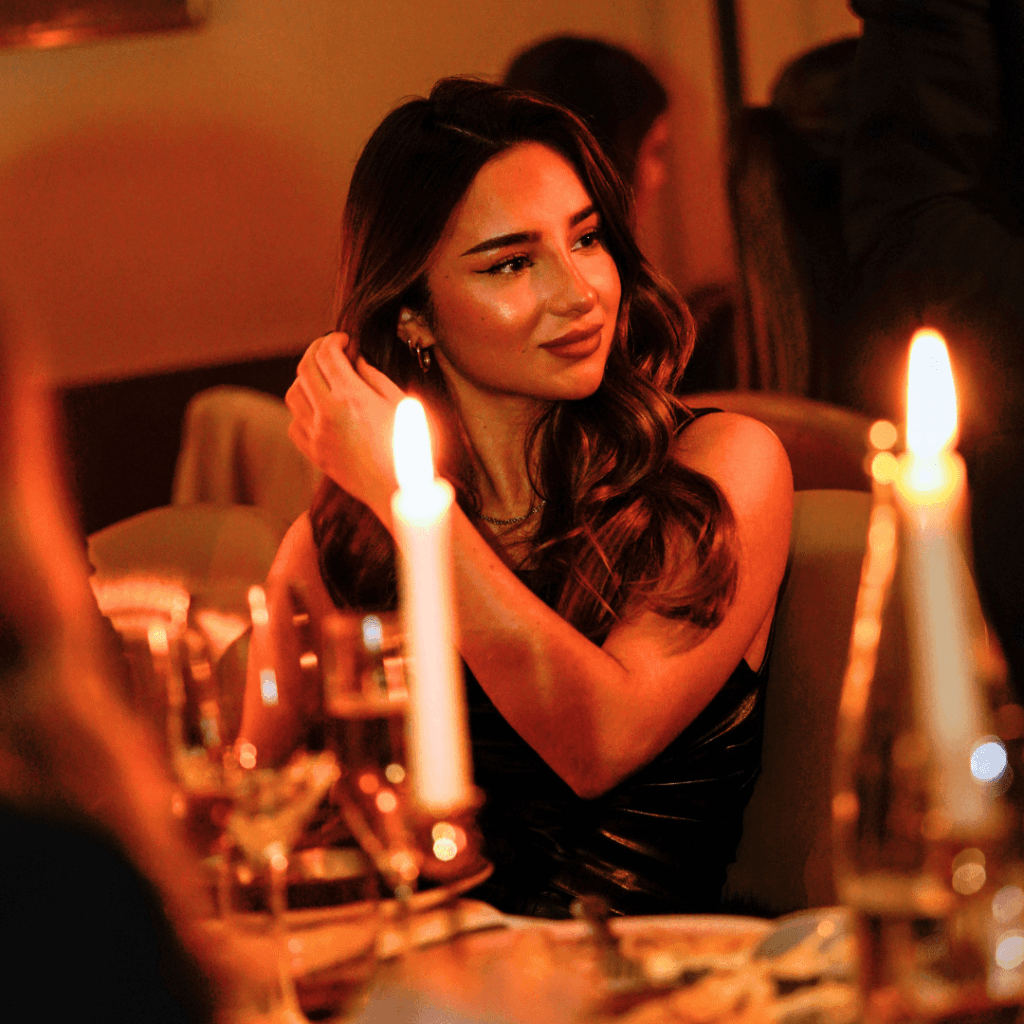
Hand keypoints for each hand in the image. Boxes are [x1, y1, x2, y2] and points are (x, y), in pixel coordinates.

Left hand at [286, 332, 405, 524]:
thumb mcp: (400, 403)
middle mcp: (328, 415)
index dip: (333, 340)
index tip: (343, 340)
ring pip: (293, 394)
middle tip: (329, 350)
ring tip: (324, 380)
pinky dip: (302, 411)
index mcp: (352, 398)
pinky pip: (294, 424)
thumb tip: (355, 360)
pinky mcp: (315, 455)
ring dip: (306, 380)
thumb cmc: (411, 447)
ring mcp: (317, 436)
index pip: (327, 354)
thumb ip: (373, 377)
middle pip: (304, 368)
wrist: (401, 491)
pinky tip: (319, 410)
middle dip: (316, 352)